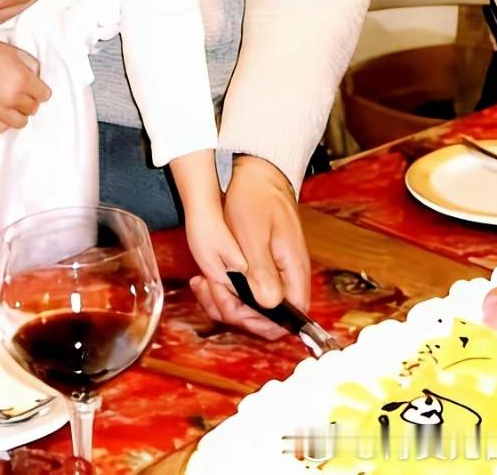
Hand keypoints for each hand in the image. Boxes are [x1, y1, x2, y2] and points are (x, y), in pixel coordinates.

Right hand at [0, 31, 49, 131]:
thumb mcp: (16, 52)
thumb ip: (32, 66)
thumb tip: (37, 80)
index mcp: (23, 79)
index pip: (44, 95)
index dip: (40, 90)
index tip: (34, 86)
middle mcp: (12, 96)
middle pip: (33, 108)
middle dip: (31, 100)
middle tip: (22, 91)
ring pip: (21, 122)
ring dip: (19, 113)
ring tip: (13, 103)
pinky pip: (2, 128)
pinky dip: (4, 121)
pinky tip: (2, 110)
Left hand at [189, 155, 308, 340]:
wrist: (257, 172)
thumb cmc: (257, 196)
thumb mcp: (254, 232)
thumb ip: (262, 270)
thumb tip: (270, 305)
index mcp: (293, 269)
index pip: (291, 317)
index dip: (262, 323)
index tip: (233, 308)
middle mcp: (287, 276)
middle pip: (267, 317)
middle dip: (235, 311)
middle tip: (210, 289)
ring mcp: (275, 272)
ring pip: (253, 307)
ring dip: (224, 301)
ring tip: (203, 282)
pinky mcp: (262, 267)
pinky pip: (246, 291)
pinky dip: (224, 289)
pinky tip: (207, 278)